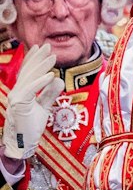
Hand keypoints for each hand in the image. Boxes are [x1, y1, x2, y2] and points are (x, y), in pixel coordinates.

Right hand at [3, 42, 59, 159]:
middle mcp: (16, 92)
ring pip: (30, 78)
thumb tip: (58, 80)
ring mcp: (16, 98)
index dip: (34, 59)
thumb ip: (49, 94)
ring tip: (52, 56)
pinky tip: (50, 75)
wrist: (23, 143)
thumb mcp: (44, 107)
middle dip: (38, 57)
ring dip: (42, 66)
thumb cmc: (31, 127)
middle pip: (28, 71)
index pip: (27, 72)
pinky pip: (31, 90)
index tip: (41, 48)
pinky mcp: (19, 104)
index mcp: (21, 92)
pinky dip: (41, 82)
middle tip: (48, 46)